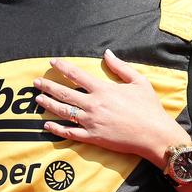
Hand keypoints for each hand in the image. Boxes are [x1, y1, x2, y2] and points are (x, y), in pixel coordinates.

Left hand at [33, 49, 187, 164]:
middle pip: (64, 92)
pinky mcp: (93, 137)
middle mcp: (93, 104)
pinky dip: (57, 129)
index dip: (62, 67)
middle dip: (48, 86)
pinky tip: (47, 125)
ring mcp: (91, 122)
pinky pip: (70, 133)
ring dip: (49, 104)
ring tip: (38, 99)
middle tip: (36, 82)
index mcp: (103, 89)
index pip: (76, 75)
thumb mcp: (138, 82)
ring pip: (63, 112)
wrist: (154, 135)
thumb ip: (120, 67)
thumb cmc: (149, 108)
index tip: (52, 62)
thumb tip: (107, 53)